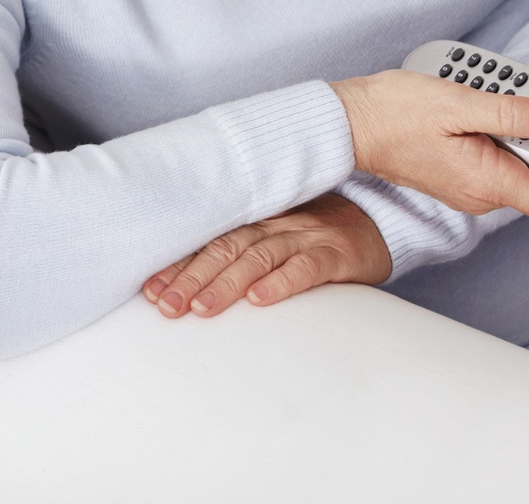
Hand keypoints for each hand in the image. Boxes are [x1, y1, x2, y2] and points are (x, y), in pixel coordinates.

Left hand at [143, 193, 390, 319]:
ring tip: (201, 308)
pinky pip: (306, 265)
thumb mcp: (273, 238)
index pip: (206, 242)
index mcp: (253, 221)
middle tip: (166, 307)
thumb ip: (237, 254)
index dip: (177, 265)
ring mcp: (305, 235)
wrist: (379, 220)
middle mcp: (273, 224)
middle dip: (191, 278)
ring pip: (258, 257)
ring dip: (226, 283)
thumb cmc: (314, 236)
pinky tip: (260, 300)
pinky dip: (281, 282)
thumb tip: (186, 286)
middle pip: (224, 249)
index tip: (149, 292)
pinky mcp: (337, 252)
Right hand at [329, 69, 528, 222]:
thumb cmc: (390, 115)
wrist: (347, 122)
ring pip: (526, 158)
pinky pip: (503, 151)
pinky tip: (514, 95)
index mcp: (488, 182)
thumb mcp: (456, 104)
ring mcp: (473, 181)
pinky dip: (515, 125)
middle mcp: (484, 191)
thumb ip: (509, 113)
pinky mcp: (463, 167)